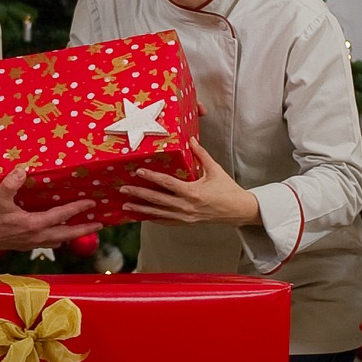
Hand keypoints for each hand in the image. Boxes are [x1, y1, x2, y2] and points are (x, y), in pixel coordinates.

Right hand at [0, 167, 100, 251]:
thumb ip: (10, 184)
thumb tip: (22, 170)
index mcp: (32, 225)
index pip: (61, 216)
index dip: (77, 209)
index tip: (92, 203)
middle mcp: (35, 236)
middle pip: (66, 234)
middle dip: (84, 229)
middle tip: (101, 224)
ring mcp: (30, 243)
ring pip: (58, 240)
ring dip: (72, 235)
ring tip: (84, 229)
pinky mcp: (24, 245)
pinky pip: (47, 242)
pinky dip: (58, 238)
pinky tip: (59, 235)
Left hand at [119, 137, 259, 225]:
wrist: (237, 210)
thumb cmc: (227, 190)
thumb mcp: (215, 169)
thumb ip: (201, 154)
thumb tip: (191, 139)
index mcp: (193, 192)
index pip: (167, 184)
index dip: (152, 177)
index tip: (138, 172)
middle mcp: (186, 207)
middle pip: (157, 200)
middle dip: (138, 195)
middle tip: (123, 189)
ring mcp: (185, 217)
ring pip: (158, 214)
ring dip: (141, 210)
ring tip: (126, 205)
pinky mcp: (186, 222)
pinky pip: (166, 222)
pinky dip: (153, 218)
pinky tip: (142, 216)